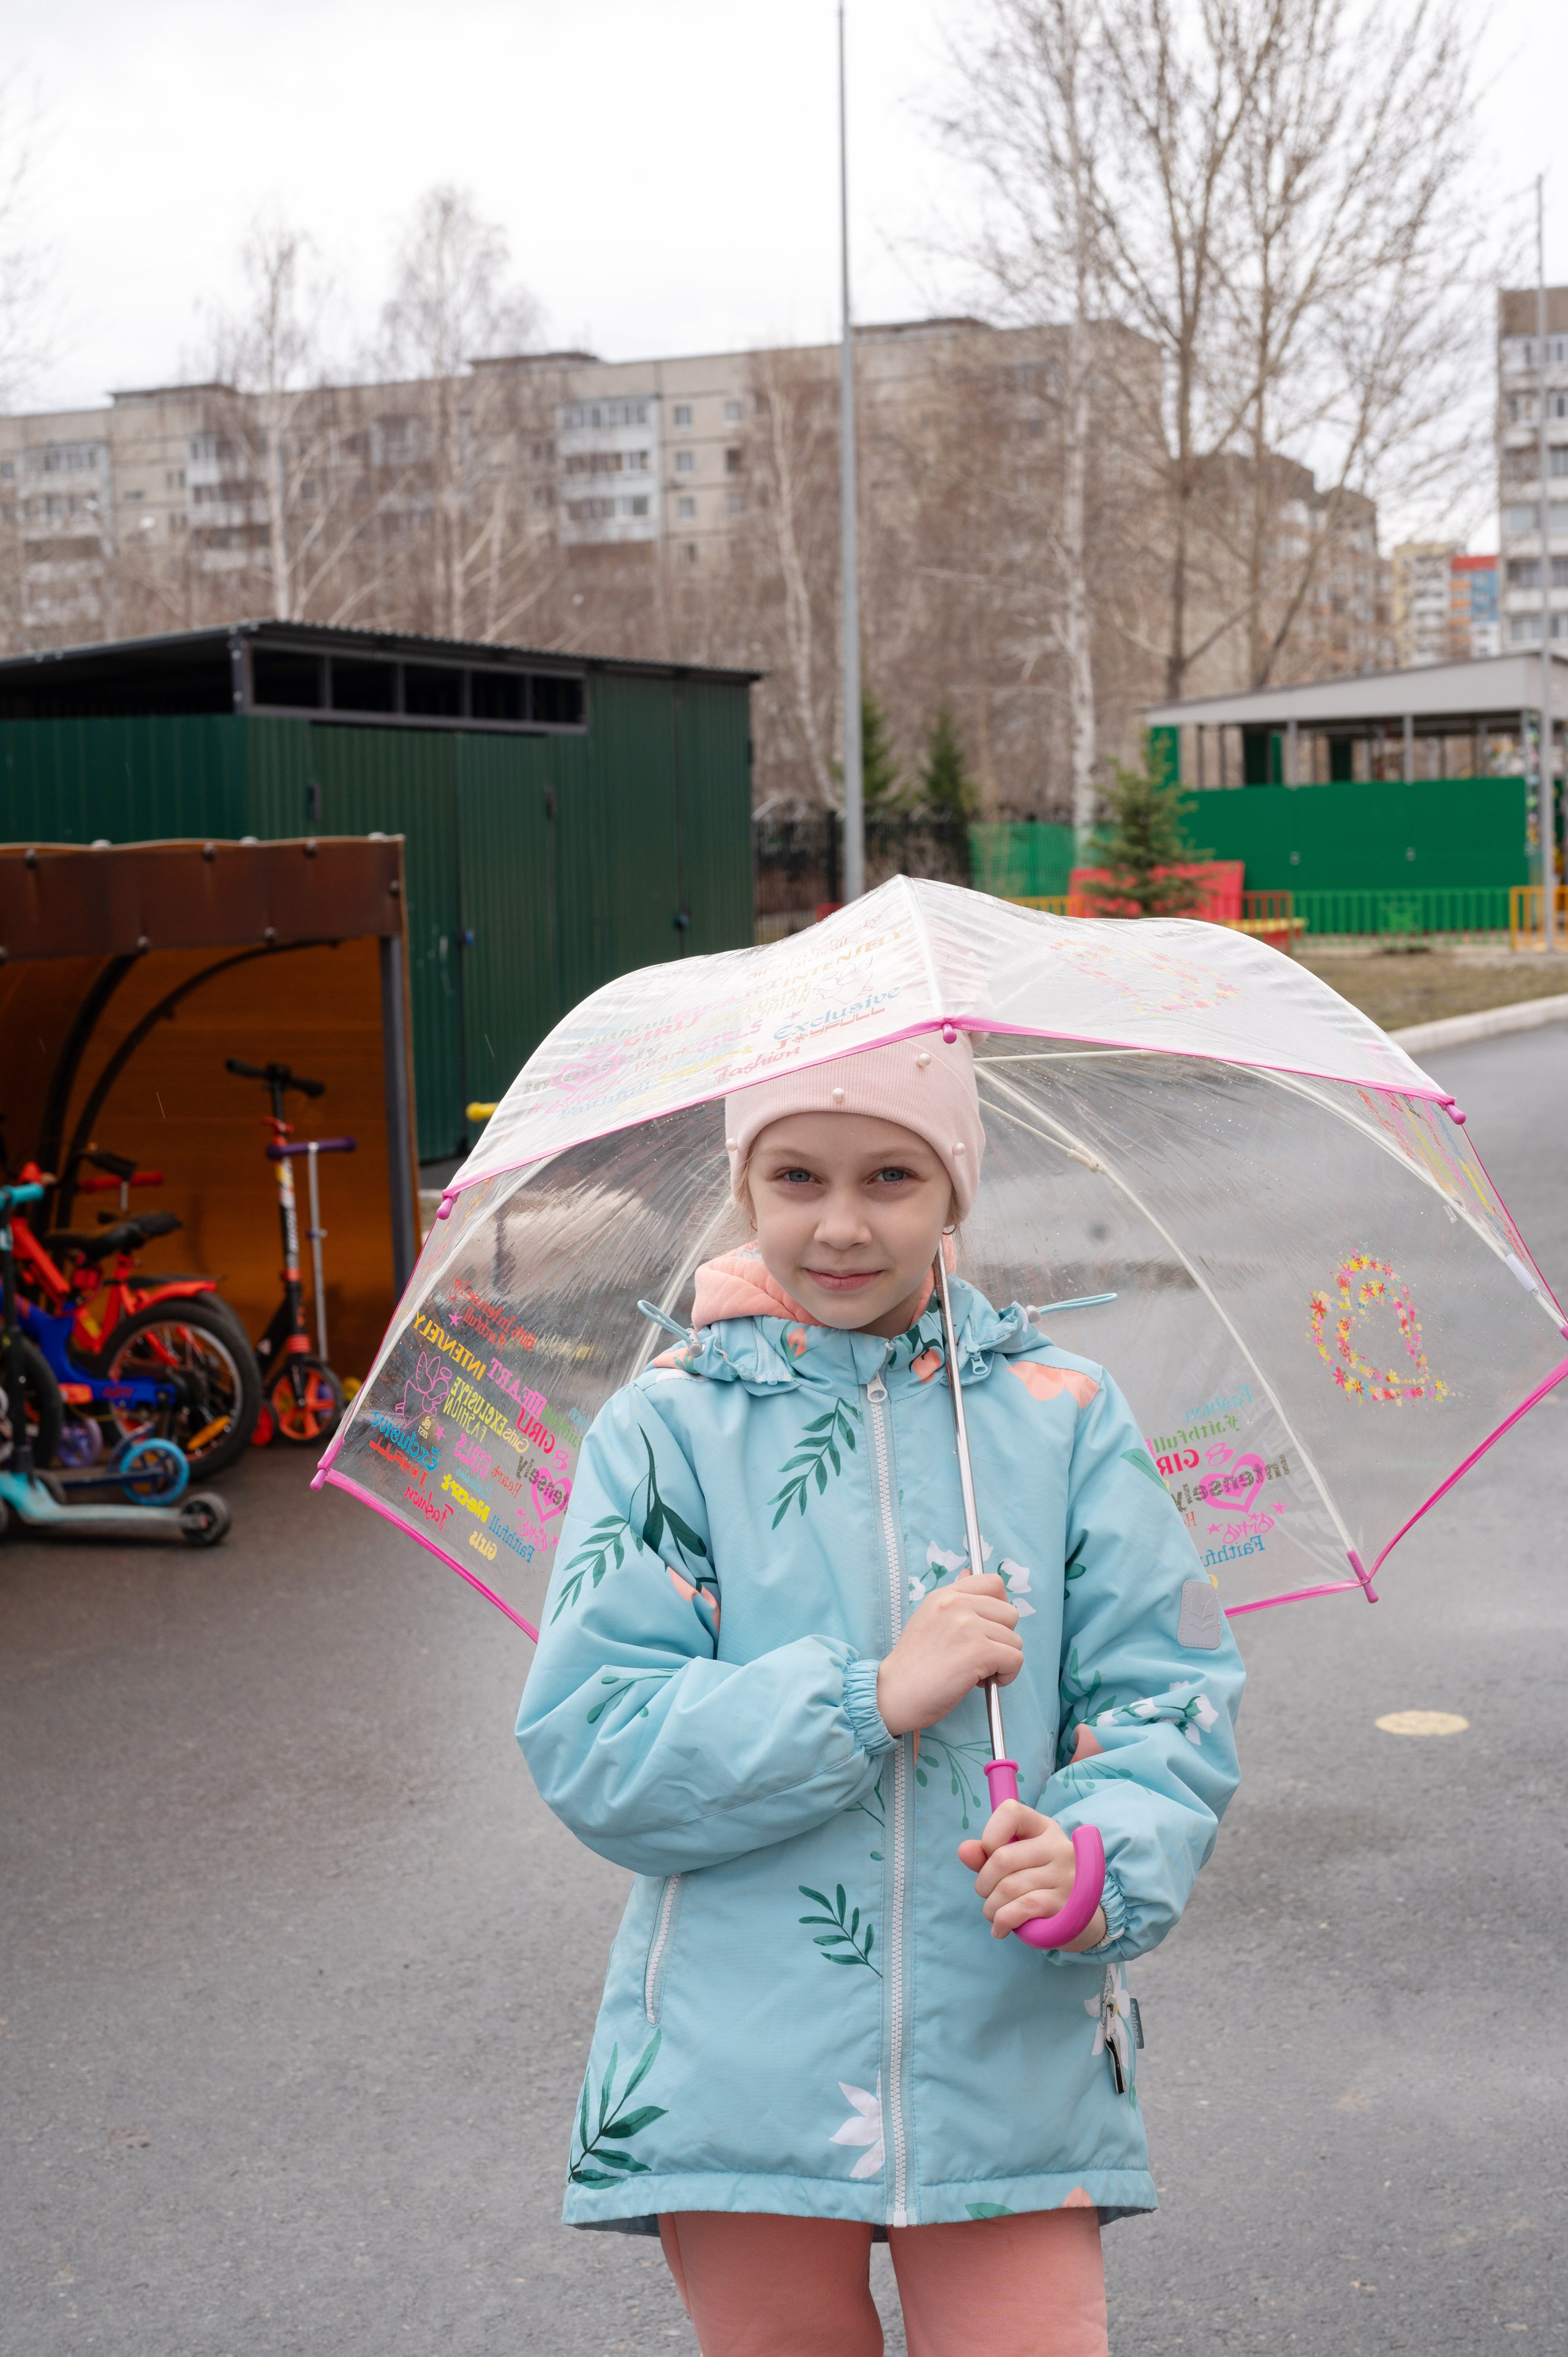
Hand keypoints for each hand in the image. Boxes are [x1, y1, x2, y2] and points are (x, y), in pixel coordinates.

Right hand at [875, 1571, 1021, 1736]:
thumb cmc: (912, 1665)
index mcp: (945, 1595)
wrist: (894, 1694)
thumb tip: (970, 1571)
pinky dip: (1007, 1676)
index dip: (1000, 1606)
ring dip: (1003, 1661)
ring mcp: (968, 1626)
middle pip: (1010, 1613)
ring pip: (1015, 1640)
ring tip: (977, 1672)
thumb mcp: (929, 1618)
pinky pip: (1015, 1659)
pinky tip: (983, 1683)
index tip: (991, 1626)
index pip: (993, 1582)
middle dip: (1002, 1638)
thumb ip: (954, 1599)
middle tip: (980, 1656)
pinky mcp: (978, 1651)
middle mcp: (957, 1605)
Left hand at [958, 1798, 1106, 1950]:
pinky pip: (1020, 1909)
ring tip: (993, 1913)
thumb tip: (964, 1850)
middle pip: (1002, 1859)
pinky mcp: (1065, 1904)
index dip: (990, 1833)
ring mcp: (1065, 1876)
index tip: (989, 1853)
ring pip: (1008, 1888)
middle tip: (986, 1894)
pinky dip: (1002, 1921)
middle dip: (983, 1883)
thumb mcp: (1014, 1862)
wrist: (1076, 1918)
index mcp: (1044, 1827)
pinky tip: (1000, 1928)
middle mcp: (1058, 1847)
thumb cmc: (1037, 1882)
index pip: (1011, 1812)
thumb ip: (986, 1855)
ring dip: (991, 1907)